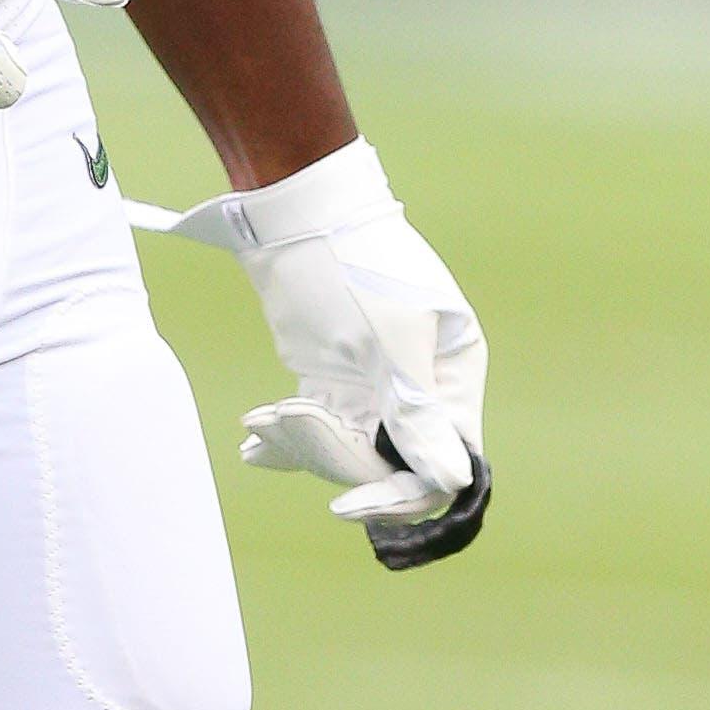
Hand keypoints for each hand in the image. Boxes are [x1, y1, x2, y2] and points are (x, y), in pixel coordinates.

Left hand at [131, 137, 490, 567]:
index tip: (347, 504)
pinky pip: (320, 425)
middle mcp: (421, 383)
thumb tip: (455, 482)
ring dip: (304, 446)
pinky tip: (254, 447)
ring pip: (349, 447)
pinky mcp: (333, 373)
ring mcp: (375, 380)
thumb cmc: (350, 260)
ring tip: (260, 429)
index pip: (440, 461)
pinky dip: (289, 437)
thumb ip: (416, 412)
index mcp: (453, 371)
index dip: (398, 492)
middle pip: (391, 461)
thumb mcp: (387, 338)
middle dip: (337, 458)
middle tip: (287, 428)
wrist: (293, 205)